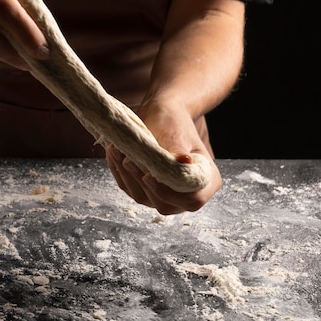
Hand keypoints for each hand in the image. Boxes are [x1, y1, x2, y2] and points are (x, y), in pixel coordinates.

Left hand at [105, 104, 221, 214]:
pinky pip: (128, 188)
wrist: (160, 116)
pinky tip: (114, 154)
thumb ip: (179, 149)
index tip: (150, 176)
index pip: (193, 200)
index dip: (171, 193)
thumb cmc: (174, 122)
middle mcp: (186, 194)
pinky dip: (119, 172)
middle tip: (128, 159)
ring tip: (118, 151)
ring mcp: (163, 195)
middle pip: (164, 203)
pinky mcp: (143, 190)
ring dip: (127, 175)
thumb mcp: (178, 133)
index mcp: (206, 181)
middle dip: (142, 182)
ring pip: (142, 197)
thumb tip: (185, 161)